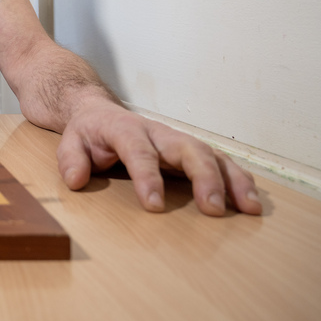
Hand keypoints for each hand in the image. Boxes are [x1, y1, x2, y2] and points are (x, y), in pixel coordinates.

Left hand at [57, 103, 261, 215]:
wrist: (97, 110)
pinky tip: (250, 201)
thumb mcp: (70, 141)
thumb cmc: (87, 131)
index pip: (139, 151)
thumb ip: (71, 159)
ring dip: (231, 180)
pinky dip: (237, 179)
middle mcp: (157, 132)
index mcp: (125, 129)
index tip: (154, 206)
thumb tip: (76, 180)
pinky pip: (219, 162)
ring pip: (210, 154)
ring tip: (248, 208)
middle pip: (187, 148)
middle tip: (213, 209)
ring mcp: (176, 139)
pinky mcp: (188, 150)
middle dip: (204, 178)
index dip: (147, 177)